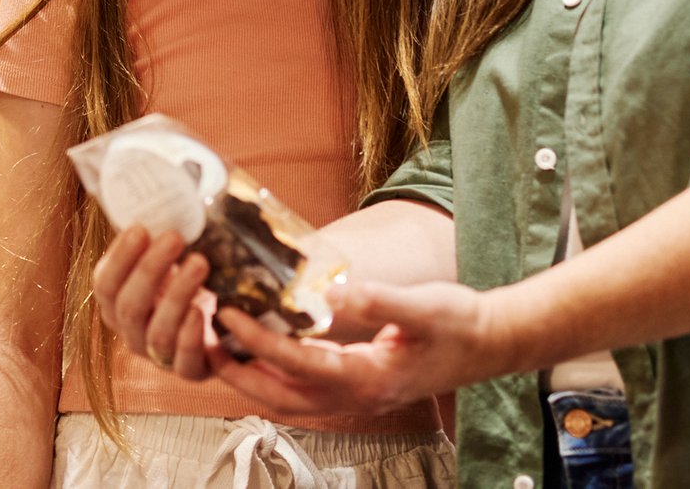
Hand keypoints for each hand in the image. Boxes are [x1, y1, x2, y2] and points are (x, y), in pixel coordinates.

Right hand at [91, 226, 214, 379]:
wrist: (218, 323)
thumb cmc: (184, 279)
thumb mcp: (165, 256)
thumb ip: (155, 230)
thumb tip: (165, 176)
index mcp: (116, 303)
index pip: (105, 284)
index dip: (120, 258)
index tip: (140, 228)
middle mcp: (130, 332)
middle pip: (130, 306)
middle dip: (151, 269)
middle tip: (175, 236)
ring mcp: (158, 356)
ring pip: (158, 333)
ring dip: (177, 295)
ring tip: (199, 262)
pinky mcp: (190, 371)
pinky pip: (185, 361)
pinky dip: (191, 336)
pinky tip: (203, 310)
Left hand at [210, 279, 523, 414]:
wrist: (488, 343)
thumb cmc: (460, 323)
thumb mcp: (426, 305)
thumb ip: (382, 299)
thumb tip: (337, 290)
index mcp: (369, 378)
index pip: (300, 364)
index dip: (260, 340)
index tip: (227, 314)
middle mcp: (357, 394)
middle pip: (282, 396)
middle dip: (238, 372)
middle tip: (201, 339)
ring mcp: (356, 395)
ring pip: (288, 398)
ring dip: (250, 376)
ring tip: (217, 343)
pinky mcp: (356, 385)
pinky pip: (302, 388)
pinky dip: (273, 371)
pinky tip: (258, 345)